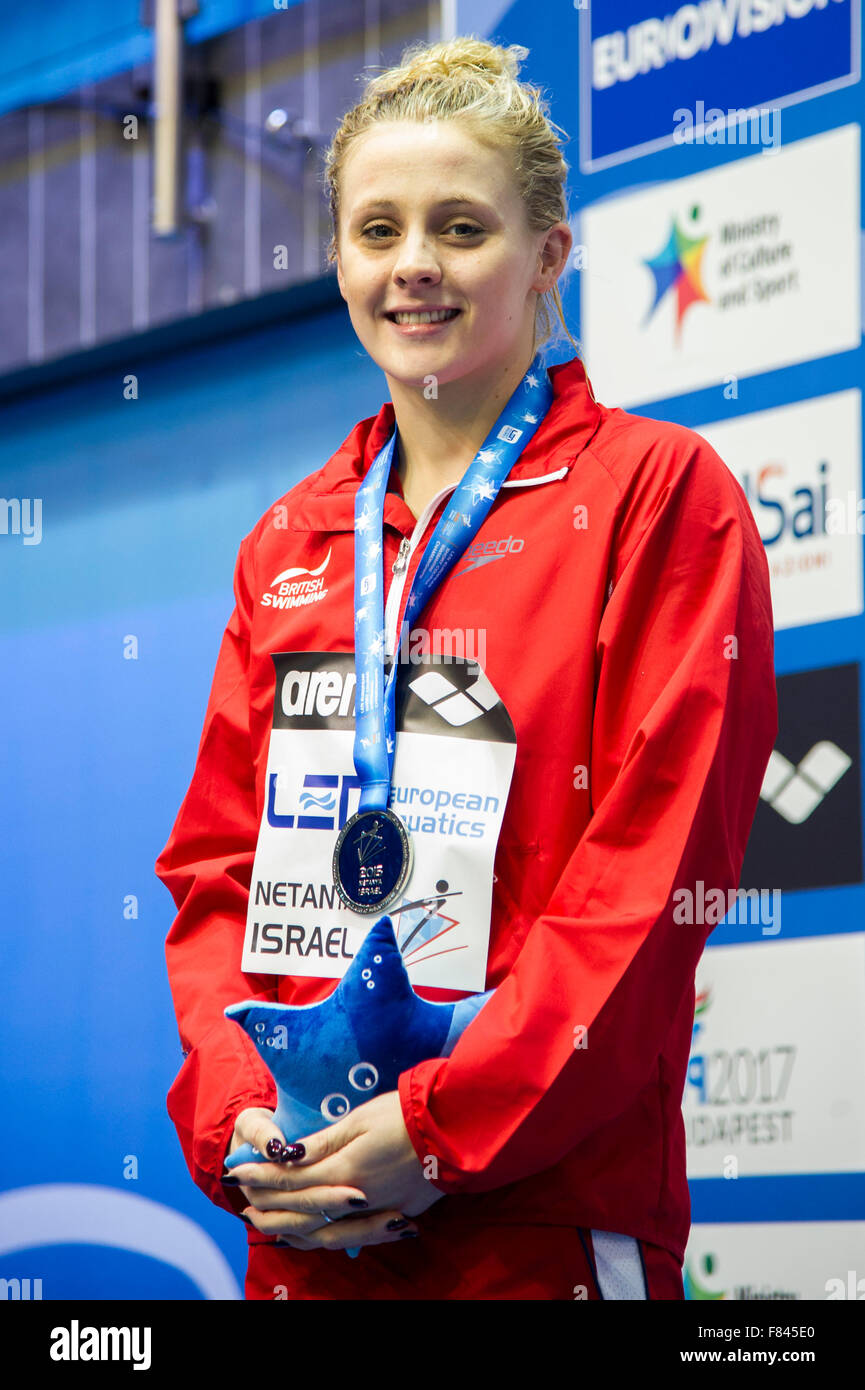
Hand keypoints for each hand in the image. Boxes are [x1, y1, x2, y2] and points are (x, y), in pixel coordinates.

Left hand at [225, 1104, 425, 1250]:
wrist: (455, 1129)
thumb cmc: (406, 1114)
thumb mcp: (360, 1119)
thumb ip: (322, 1142)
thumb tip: (288, 1155)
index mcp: (346, 1170)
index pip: (291, 1178)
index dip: (261, 1175)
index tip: (237, 1170)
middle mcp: (357, 1199)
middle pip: (301, 1211)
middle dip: (268, 1204)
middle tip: (243, 1199)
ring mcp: (378, 1212)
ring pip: (323, 1234)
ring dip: (291, 1229)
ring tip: (267, 1223)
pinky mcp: (396, 1215)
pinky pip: (350, 1237)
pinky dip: (324, 1239)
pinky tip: (312, 1235)